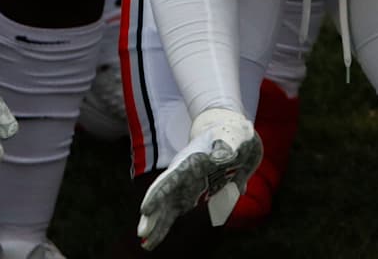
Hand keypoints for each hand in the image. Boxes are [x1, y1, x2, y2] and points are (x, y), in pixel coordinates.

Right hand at [137, 107, 260, 249]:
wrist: (233, 136)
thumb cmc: (233, 134)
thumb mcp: (235, 136)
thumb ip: (228, 146)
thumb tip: (227, 155)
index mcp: (193, 159)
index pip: (173, 177)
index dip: (159, 192)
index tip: (146, 208)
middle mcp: (184, 174)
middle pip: (164, 195)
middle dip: (153, 213)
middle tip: (142, 232)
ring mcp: (186, 186)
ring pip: (166, 207)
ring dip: (156, 224)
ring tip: (146, 243)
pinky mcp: (191, 195)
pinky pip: (174, 213)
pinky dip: (163, 227)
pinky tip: (152, 241)